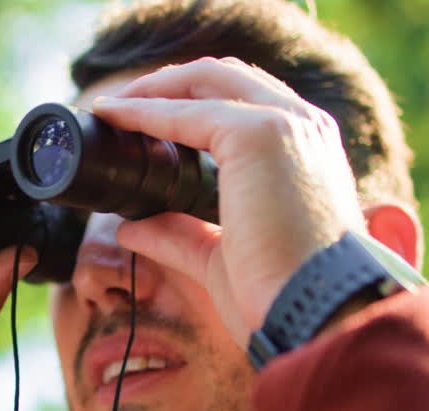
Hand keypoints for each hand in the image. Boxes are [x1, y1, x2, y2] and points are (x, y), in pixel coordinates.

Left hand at [90, 57, 366, 340]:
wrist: (316, 315)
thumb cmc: (282, 296)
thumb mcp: (224, 257)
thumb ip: (183, 235)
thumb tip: (132, 227)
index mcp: (308, 153)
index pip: (246, 103)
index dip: (192, 105)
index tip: (143, 122)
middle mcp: (303, 127)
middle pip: (226, 78)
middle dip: (169, 85)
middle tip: (120, 108)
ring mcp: (284, 124)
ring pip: (206, 80)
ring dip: (153, 89)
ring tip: (112, 107)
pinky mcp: (256, 134)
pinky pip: (185, 111)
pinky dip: (144, 111)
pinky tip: (114, 117)